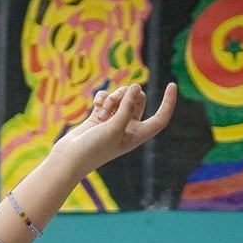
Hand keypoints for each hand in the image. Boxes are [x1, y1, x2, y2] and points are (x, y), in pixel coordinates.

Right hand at [49, 83, 176, 178]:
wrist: (70, 157)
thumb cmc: (94, 148)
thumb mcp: (114, 127)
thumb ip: (127, 107)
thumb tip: (136, 87)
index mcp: (137, 135)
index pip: (160, 118)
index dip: (168, 103)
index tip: (172, 85)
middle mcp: (127, 128)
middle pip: (138, 101)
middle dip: (129, 95)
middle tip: (119, 99)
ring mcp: (114, 121)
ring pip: (122, 97)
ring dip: (113, 98)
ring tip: (103, 110)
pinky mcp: (100, 116)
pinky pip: (107, 98)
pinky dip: (103, 98)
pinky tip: (96, 104)